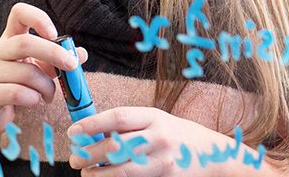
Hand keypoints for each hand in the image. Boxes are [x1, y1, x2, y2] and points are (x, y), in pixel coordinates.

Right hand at [0, 3, 85, 142]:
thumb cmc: (19, 87)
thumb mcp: (41, 69)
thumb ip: (60, 60)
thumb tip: (82, 54)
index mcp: (10, 39)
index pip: (19, 13)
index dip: (38, 18)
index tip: (54, 34)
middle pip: (25, 42)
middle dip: (54, 54)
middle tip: (72, 66)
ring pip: (28, 73)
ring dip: (47, 86)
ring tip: (48, 95)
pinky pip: (18, 93)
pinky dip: (34, 99)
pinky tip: (34, 101)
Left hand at [66, 107, 246, 176]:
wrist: (215, 156)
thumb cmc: (180, 136)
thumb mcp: (159, 122)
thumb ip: (132, 127)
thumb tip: (94, 132)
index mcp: (155, 117)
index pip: (118, 118)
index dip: (92, 124)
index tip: (73, 132)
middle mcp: (159, 137)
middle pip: (116, 145)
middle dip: (89, 153)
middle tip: (74, 158)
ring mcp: (163, 161)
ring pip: (121, 170)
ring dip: (97, 174)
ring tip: (86, 173)